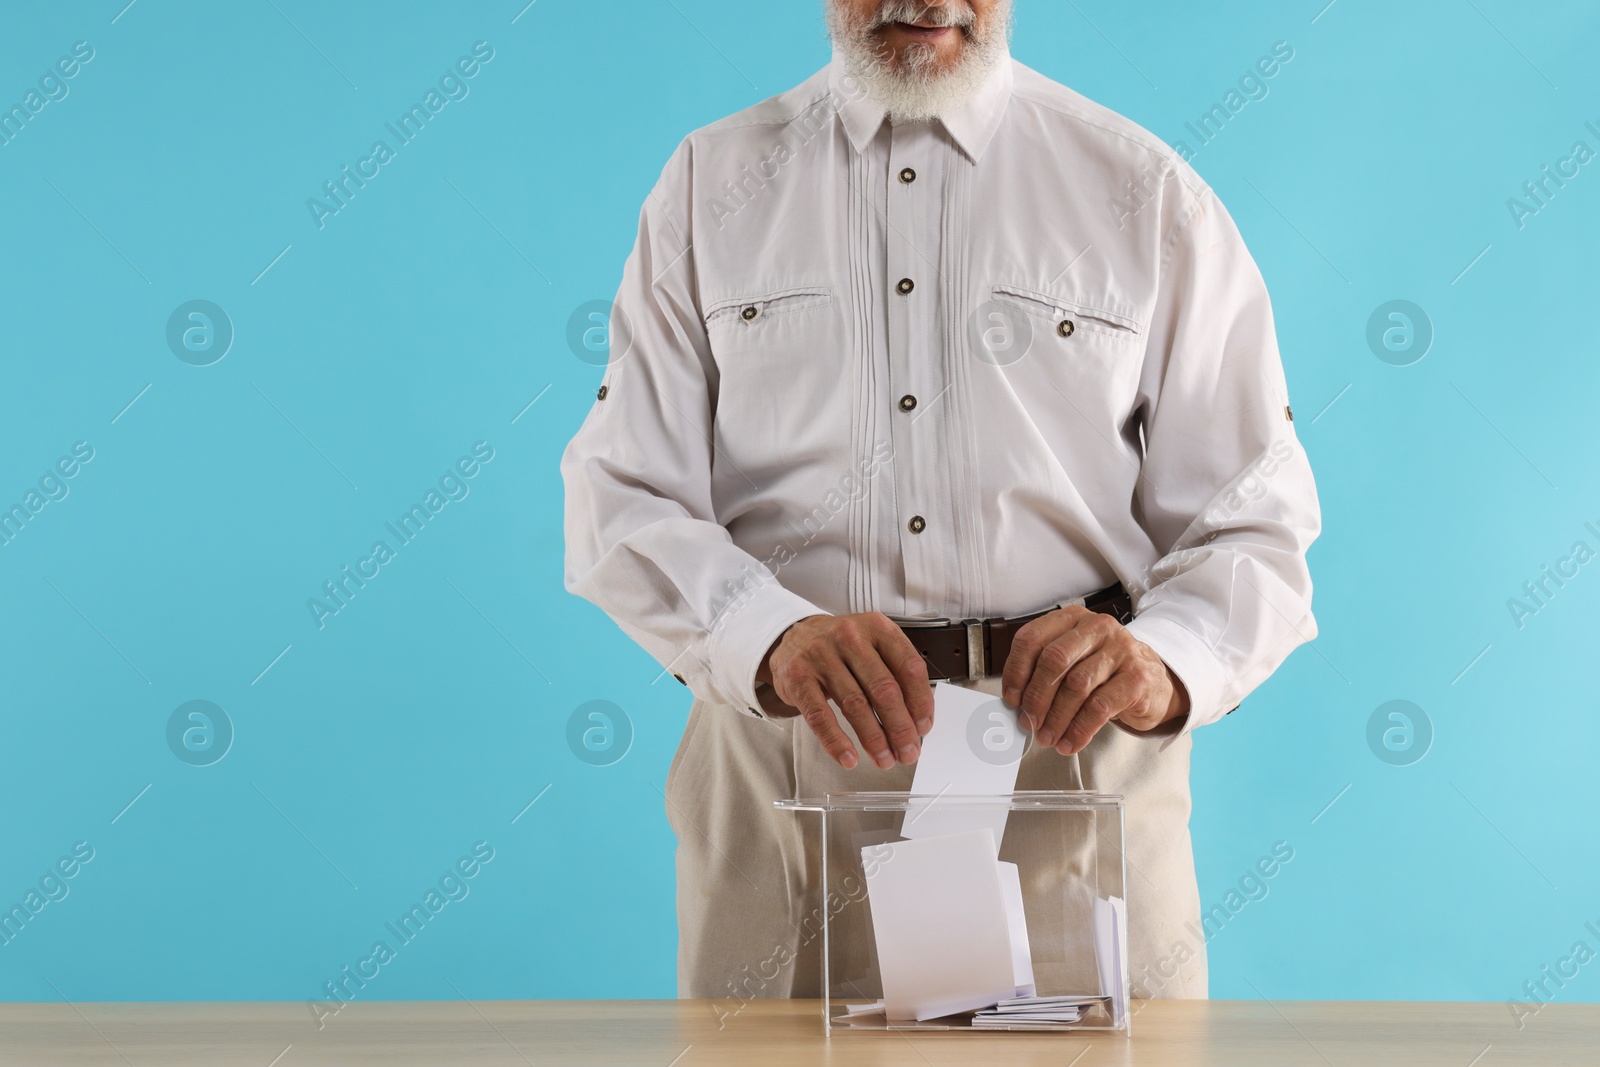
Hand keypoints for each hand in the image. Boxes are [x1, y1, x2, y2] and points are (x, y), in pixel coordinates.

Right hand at [756, 613, 933, 769]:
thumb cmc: (841, 648)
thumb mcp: (872, 645)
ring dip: (874, 739)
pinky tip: (848, 757)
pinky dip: (836, 741)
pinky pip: (821, 716)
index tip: (924, 726)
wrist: (792, 636)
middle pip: (884, 690)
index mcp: (877, 628)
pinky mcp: (798, 677)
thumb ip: (895, 674)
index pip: (909, 667)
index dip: (921, 702)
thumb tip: (915, 720)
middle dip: (900, 728)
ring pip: (855, 705)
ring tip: (884, 758)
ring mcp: (821, 656)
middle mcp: (850, 637)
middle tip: (908, 751)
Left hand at [999, 605, 1188, 754]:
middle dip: (1036, 697)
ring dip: (1056, 718)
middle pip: (1054, 660)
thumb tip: (1016, 702)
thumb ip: (1045, 672)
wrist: (1153, 682)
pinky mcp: (1137, 678)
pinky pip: (1100, 707)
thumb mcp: (1074, 660)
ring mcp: (1121, 650)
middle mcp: (1097, 628)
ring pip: (1076, 685)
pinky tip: (1071, 742)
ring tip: (1047, 737)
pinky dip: (1080, 729)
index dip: (1016, 671)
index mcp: (1073, 619)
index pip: (1032, 638)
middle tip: (1028, 723)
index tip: (1011, 698)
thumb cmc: (1104, 672)